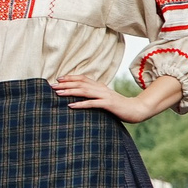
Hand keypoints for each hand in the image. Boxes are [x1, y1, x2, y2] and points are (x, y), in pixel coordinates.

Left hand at [53, 76, 167, 124]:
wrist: (136, 109)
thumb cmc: (118, 106)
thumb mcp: (104, 99)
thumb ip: (94, 96)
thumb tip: (79, 97)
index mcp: (99, 86)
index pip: (82, 78)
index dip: (70, 78)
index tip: (58, 79)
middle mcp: (101, 88)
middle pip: (80, 83)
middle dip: (65, 84)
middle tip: (52, 86)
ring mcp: (104, 95)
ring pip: (84, 91)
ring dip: (70, 92)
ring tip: (58, 93)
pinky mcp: (108, 104)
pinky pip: (92, 103)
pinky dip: (80, 104)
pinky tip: (70, 106)